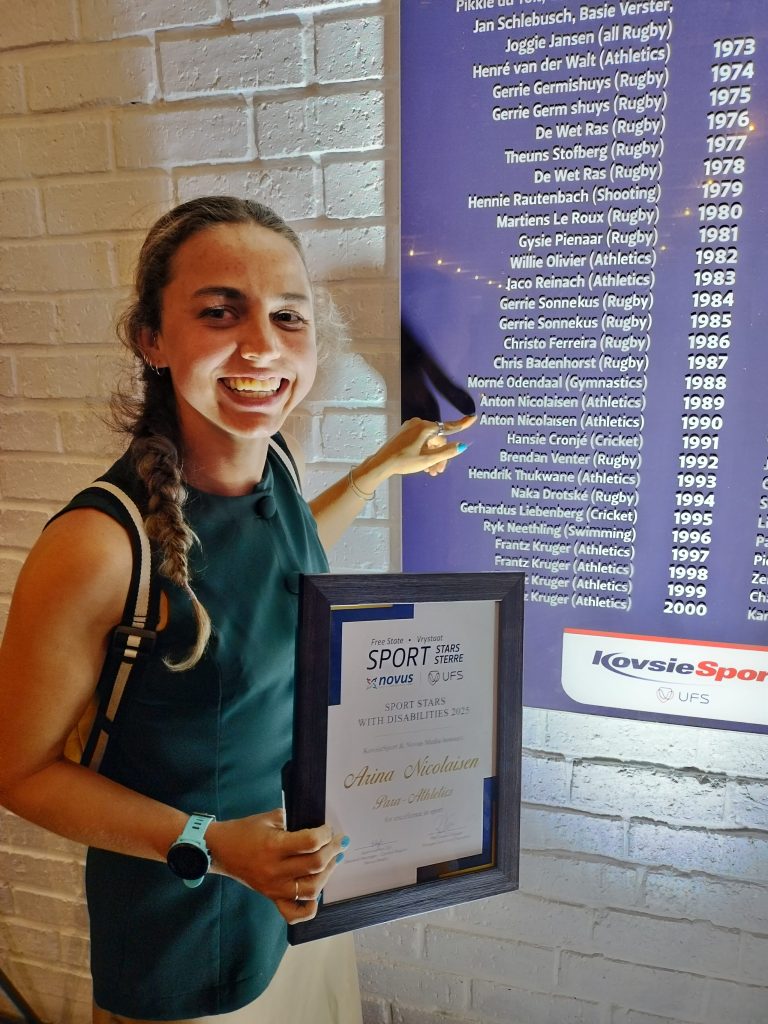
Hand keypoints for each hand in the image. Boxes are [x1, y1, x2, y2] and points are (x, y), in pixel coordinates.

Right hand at [207, 809, 347, 922]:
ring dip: (328, 874)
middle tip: (339, 841)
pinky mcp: (272, 898)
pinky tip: (317, 894)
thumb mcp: (269, 818)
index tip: (329, 829)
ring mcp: (274, 888)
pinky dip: (309, 908)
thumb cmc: (245, 830)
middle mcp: (276, 870)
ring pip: (311, 889)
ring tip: (333, 860)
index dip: (326, 834)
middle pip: (315, 865)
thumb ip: (292, 820)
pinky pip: (293, 913)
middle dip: (333, 850)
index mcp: (274, 846)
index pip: (310, 842)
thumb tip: (317, 825)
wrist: (220, 849)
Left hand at [357, 414, 474, 486]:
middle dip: (440, 455)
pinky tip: (423, 465)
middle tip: (438, 471)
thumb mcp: (428, 459)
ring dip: (432, 456)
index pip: (449, 427)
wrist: (382, 463)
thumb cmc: (404, 461)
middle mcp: (418, 423)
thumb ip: (446, 452)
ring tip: (430, 472)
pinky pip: (420, 441)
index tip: (474, 418)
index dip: (463, 424)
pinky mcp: (405, 433)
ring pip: (429, 442)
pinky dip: (424, 452)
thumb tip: (462, 446)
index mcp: (425, 427)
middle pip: (438, 439)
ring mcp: (410, 427)